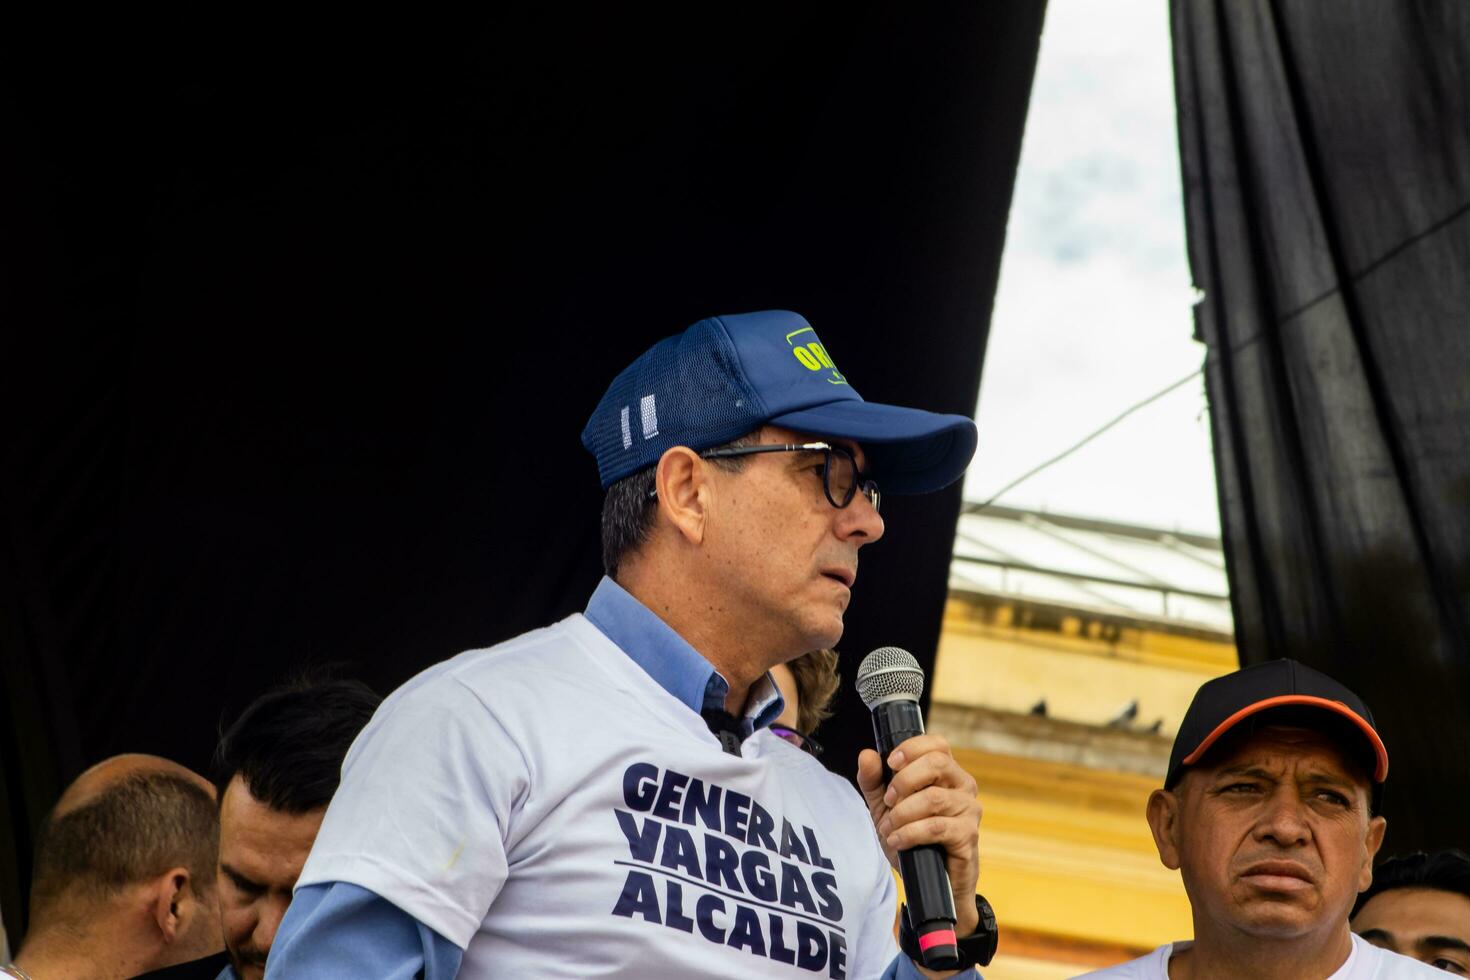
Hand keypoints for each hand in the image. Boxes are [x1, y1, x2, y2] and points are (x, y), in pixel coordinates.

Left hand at [857, 734, 981, 937]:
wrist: (928, 882)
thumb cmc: (912, 838)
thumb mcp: (885, 807)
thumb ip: (874, 781)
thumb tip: (867, 754)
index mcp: (946, 772)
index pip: (937, 744)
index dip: (913, 747)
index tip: (891, 762)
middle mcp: (963, 786)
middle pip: (937, 763)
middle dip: (904, 780)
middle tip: (888, 800)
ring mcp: (969, 810)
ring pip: (933, 797)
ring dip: (903, 813)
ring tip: (889, 828)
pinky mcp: (968, 835)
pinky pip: (936, 827)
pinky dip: (910, 832)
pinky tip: (897, 840)